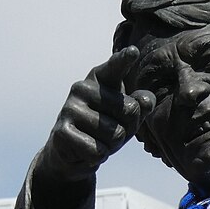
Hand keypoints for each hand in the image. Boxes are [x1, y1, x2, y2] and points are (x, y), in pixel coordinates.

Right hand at [33, 46, 154, 208]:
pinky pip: (98, 150)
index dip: (124, 60)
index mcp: (100, 79)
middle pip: (130, 110)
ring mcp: (70, 108)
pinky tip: (87, 150)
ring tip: (98, 140)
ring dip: (112, 145)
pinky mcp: (62, 131)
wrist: (72, 153)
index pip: (115, 68)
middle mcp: (82, 88)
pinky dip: (99, 156)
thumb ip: (140, 106)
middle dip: (127, 129)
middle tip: (110, 132)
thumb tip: (147, 100)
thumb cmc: (105, 129)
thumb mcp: (127, 118)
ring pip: (115, 134)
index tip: (133, 52)